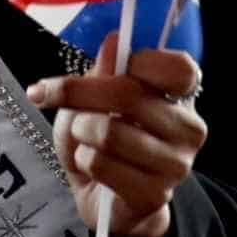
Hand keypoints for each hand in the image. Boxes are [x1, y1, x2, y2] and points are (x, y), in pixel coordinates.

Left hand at [25, 46, 207, 236]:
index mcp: (181, 97)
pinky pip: (101, 164)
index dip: (140, 61)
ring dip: (81, 133)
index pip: (179, 68)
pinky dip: (83, 161)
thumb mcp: (94, 98)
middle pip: (130, 95)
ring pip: (110, 132)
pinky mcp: (156, 194)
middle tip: (48, 93)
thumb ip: (106, 70)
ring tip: (83, 139)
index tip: (106, 67)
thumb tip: (114, 40)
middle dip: (78, 92)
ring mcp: (176, 164)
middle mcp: (188, 128)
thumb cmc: (100, 141)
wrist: (101, 197)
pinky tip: (91, 167)